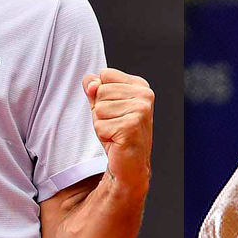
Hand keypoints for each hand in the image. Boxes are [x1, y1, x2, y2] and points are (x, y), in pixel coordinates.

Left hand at [83, 67, 153, 191]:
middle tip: (115, 123)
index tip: (115, 109)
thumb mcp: (103, 104)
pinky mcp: (132, 126)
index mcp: (140, 85)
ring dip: (102, 123)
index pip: (105, 74)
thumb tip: (92, 84)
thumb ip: (94, 87)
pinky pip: (99, 125)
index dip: (101, 93)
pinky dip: (103, 135)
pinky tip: (117, 140)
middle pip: (100, 90)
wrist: (130, 163)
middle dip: (100, 110)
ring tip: (116, 131)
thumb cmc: (117, 132)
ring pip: (99, 108)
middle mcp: (144, 95)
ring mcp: (140, 110)